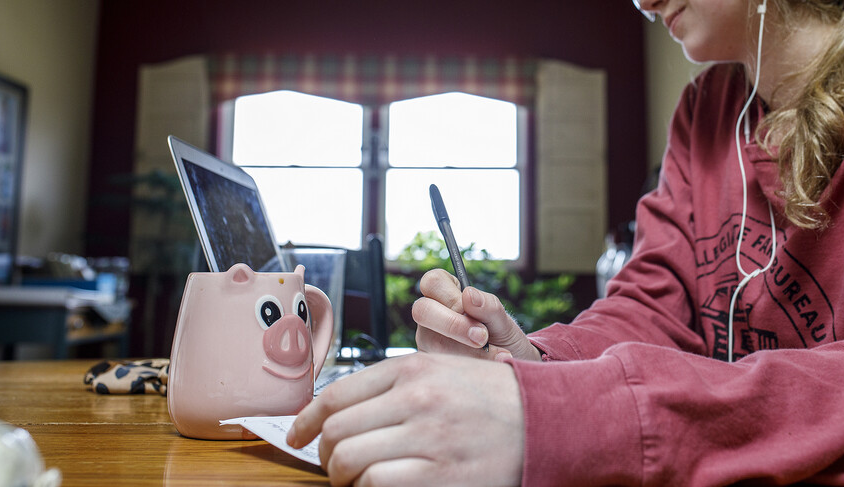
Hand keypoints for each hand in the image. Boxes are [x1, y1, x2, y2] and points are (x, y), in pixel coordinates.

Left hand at [287, 352, 523, 486]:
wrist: (545, 420)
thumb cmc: (492, 398)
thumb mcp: (443, 371)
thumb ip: (395, 382)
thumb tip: (338, 410)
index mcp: (413, 368)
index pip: (336, 395)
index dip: (306, 420)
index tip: (298, 435)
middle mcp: (417, 398)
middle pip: (336, 431)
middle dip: (326, 455)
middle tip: (334, 464)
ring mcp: (428, 437)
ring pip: (350, 461)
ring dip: (344, 477)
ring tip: (356, 480)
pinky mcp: (439, 475)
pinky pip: (376, 486)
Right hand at [412, 269, 540, 361]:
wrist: (509, 367)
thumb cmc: (501, 336)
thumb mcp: (501, 319)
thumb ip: (487, 305)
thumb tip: (468, 294)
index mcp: (445, 294)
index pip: (433, 281)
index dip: (450, 297)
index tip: (473, 312)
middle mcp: (431, 316)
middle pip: (422, 310)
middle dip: (454, 326)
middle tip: (483, 338)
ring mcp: (427, 341)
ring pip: (432, 342)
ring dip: (468, 352)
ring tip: (496, 356)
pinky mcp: (430, 364)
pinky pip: (439, 367)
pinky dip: (468, 368)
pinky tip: (486, 369)